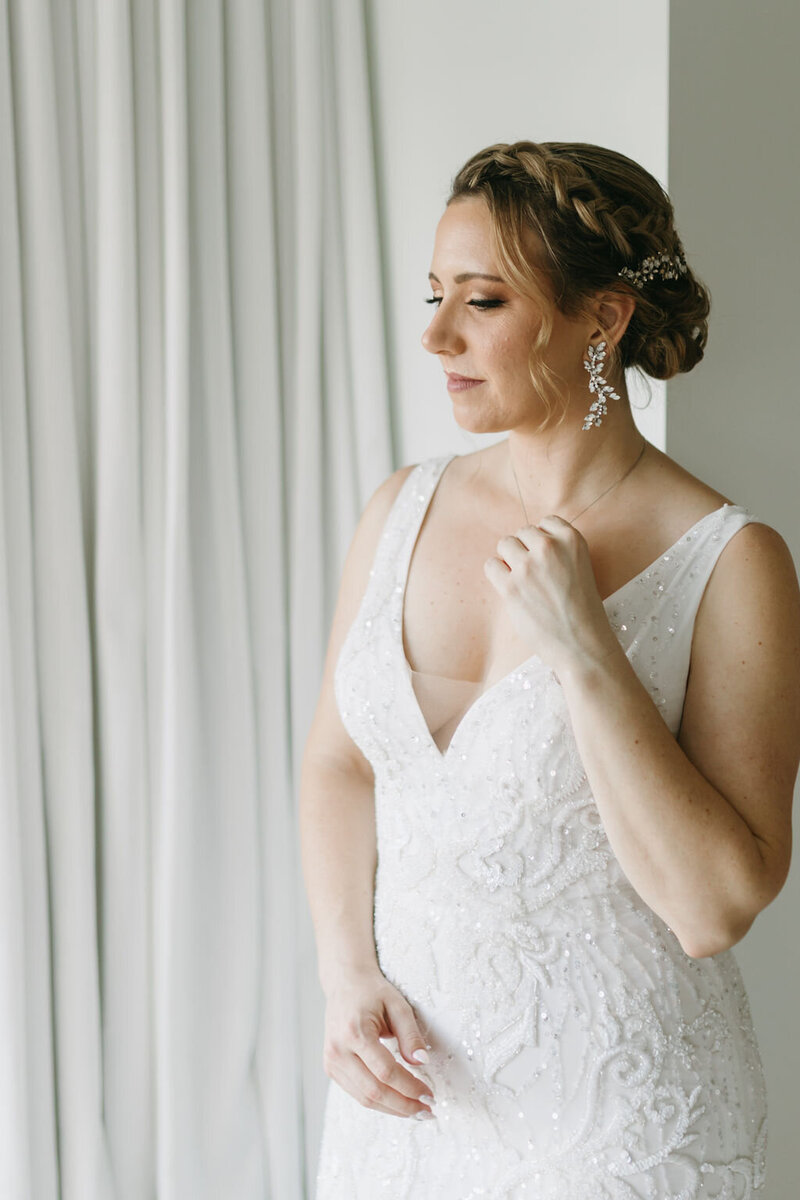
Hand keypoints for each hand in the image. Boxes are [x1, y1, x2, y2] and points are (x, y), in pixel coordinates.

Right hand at [322, 965, 434, 1118]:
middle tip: (427, 1112)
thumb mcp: (397, 1005)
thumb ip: (410, 1034)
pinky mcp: (331, 1068)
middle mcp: (338, 1050)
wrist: (344, 983)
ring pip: (364, 1098)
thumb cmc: (372, 991)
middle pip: (374, 1091)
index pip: (386, 1072)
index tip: (430, 1096)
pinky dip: (379, 1101)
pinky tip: (397, 1101)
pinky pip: (356, 1093)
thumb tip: (422, 1063)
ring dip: (392, 1108)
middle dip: (403, 1106)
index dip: (410, 1088)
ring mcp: (331, 1061)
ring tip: (416, 1111)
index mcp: (354, 1032)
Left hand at [483, 515, 619, 676]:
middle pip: (522, 532)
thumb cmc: (582, 610)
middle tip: (534, 575)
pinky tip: (510, 589)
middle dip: (524, 550)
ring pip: (504, 544)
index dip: (542, 541)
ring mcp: (528, 566)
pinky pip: (490, 565)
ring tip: (522, 581)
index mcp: (572, 540)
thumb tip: (525, 545)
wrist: (583, 644)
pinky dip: (497, 575)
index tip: (547, 560)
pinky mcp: (510, 587)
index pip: (546, 522)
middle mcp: (549, 547)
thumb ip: (558, 552)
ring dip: (509, 560)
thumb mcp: (580, 567)